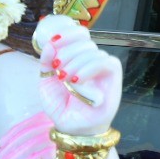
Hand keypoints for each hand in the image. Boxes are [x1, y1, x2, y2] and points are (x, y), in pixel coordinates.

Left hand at [35, 14, 121, 135]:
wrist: (70, 125)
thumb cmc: (60, 104)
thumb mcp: (46, 81)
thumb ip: (46, 62)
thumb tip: (48, 44)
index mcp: (76, 57)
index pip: (80, 34)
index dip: (68, 33)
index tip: (53, 41)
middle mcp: (91, 60)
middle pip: (85, 41)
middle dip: (67, 52)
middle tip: (57, 69)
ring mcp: (103, 68)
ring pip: (93, 51)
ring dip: (75, 63)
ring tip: (65, 79)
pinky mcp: (113, 77)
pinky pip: (105, 62)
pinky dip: (88, 68)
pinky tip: (76, 80)